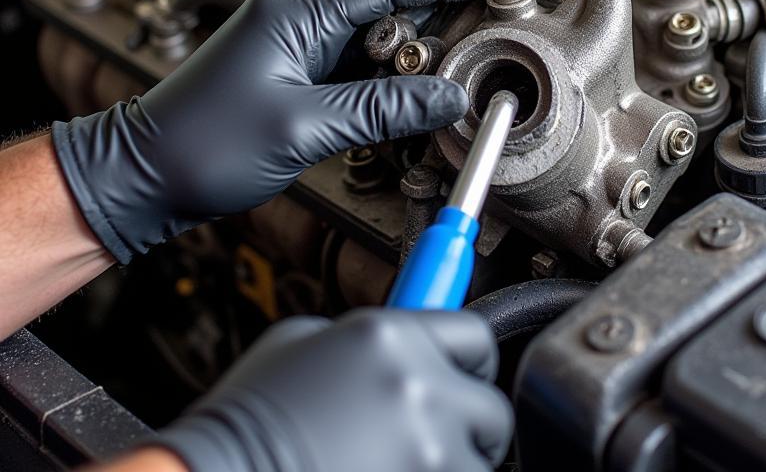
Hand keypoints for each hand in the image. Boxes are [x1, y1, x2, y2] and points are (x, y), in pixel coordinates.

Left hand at [52, 0, 494, 263]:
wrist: (141, 176)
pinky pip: (352, 71)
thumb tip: (447, 97)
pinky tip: (407, 106)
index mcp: (296, 13)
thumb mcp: (304, 127)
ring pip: (371, 42)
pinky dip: (383, 86)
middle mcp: (297, 21)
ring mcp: (294, 48)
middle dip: (434, 24)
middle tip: (480, 40)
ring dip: (409, 60)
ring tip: (450, 79)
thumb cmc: (202, 144)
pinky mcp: (293, 76)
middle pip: (384, 8)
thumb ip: (382, 110)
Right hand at [158, 309, 512, 471]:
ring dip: (448, 470)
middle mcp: (416, 389)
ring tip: (393, 468)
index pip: (476, 336)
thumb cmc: (245, 423)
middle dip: (468, 428)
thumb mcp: (300, 344)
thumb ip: (366, 342)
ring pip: (477, 467)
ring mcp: (424, 453)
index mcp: (389, 337)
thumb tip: (405, 347)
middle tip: (428, 440)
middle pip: (492, 409)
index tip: (461, 377)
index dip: (467, 362)